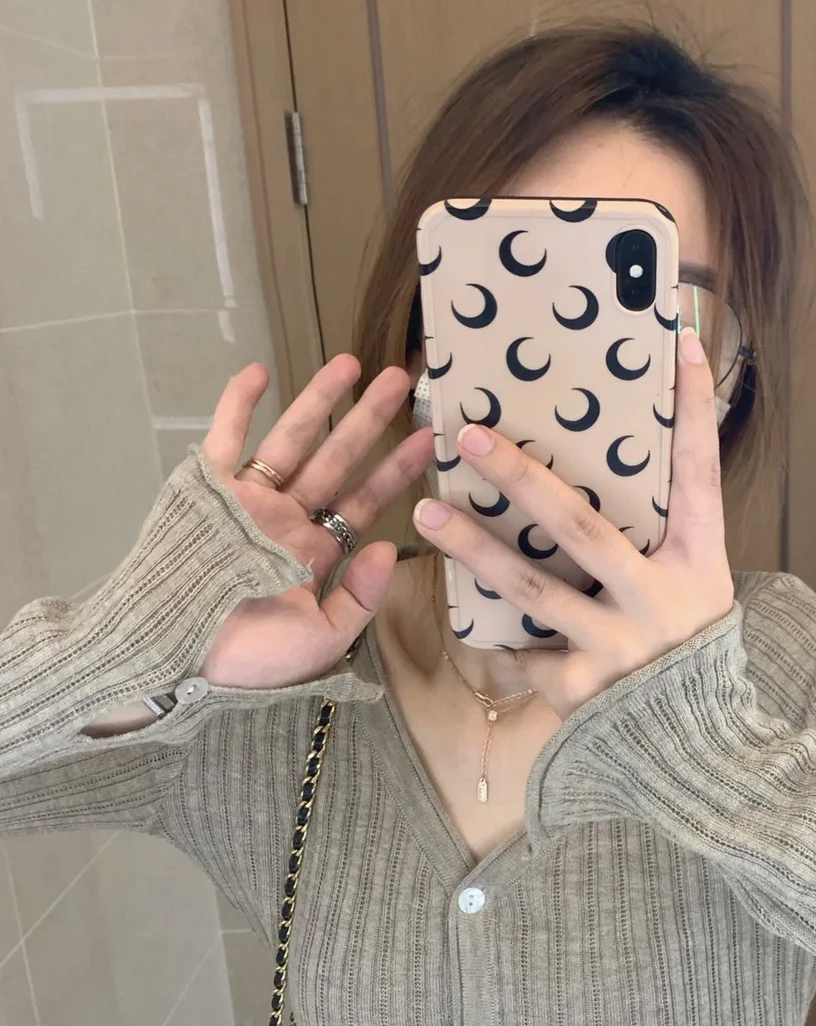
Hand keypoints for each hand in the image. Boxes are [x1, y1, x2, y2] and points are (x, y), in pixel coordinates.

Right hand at [197, 355, 436, 689]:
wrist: (177, 661)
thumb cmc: (250, 660)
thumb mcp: (322, 637)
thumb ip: (362, 597)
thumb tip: (391, 548)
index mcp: (312, 554)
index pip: (362, 502)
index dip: (395, 471)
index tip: (428, 441)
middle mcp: (283, 521)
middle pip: (334, 460)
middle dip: (368, 421)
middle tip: (402, 380)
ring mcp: (245, 503)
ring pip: (288, 440)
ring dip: (316, 401)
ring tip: (350, 363)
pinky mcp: (205, 492)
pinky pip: (223, 440)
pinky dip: (237, 406)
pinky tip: (258, 372)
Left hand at [411, 328, 735, 720]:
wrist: (696, 750)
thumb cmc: (689, 652)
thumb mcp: (698, 587)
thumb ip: (666, 534)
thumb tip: (635, 454)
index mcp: (699, 562)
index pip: (699, 473)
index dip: (692, 410)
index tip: (681, 342)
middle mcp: (659, 598)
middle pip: (580, 527)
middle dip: (520, 478)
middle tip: (467, 436)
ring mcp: (617, 645)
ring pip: (531, 588)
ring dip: (474, 547)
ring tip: (427, 512)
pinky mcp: (582, 689)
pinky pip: (525, 652)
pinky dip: (498, 641)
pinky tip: (471, 627)